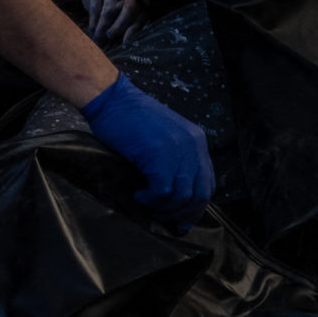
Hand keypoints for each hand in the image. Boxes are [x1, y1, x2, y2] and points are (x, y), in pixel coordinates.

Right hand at [33, 0, 141, 44]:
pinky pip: (96, 4)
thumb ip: (120, 20)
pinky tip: (91, 28)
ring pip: (109, 9)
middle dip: (120, 25)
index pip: (142, 13)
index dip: (135, 28)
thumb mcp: (112, 7)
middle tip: (110, 36)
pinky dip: (93, 19)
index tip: (126, 42)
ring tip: (97, 38)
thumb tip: (123, 42)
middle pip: (130, 7)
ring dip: (102, 26)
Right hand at [81, 74, 213, 226]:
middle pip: (199, 193)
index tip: (183, 219)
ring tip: (150, 206)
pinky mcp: (158, 155)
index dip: (196, 205)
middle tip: (168, 221)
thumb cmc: (128, 117)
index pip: (207, 183)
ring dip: (165, 208)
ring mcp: (177, 150)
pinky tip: (141, 196)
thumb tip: (176, 193)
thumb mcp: (163, 136)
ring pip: (181, 196)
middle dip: (184, 213)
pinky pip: (162, 191)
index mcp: (197, 141)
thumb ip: (176, 158)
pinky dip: (152, 200)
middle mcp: (193, 145)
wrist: (110, 98)